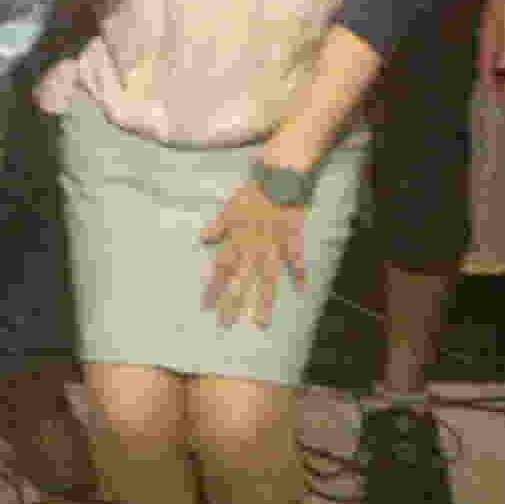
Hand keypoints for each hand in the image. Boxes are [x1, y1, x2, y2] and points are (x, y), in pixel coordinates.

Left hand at [199, 176, 307, 328]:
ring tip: (260, 322)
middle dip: (233, 302)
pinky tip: (301, 288)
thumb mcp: (229, 208)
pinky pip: (295, 258)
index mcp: (236, 239)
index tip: (206, 308)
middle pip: (240, 279)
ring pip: (266, 277)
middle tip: (226, 325)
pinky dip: (298, 271)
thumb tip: (202, 238)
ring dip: (263, 300)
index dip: (213, 287)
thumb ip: (218, 226)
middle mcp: (252, 246)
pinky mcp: (291, 239)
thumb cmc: (252, 194)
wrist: (278, 178)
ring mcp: (272, 245)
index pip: (221, 268)